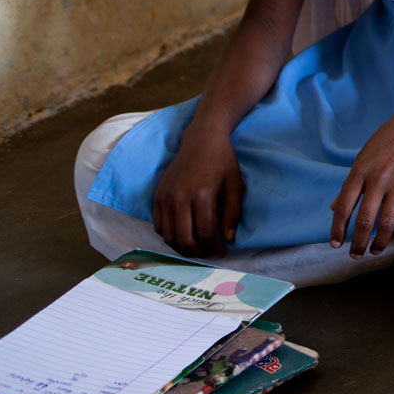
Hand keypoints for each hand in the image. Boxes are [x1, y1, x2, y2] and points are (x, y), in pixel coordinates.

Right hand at [152, 126, 244, 256]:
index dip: (214, 247)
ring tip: (197, 248)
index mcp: (202, 195)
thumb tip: (228, 239)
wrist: (201, 140)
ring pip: (168, 236)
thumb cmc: (222, 161)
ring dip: (182, 248)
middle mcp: (179, 198)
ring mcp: (165, 198)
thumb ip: (233, 213)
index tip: (222, 251)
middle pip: (184, 239)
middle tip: (209, 253)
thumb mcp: (236, 185)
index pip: (205, 233)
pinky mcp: (157, 196)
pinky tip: (183, 235)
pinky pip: (158, 226)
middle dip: (199, 252)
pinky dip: (169, 236)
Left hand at [329, 102, 393, 257]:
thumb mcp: (363, 157)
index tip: (335, 244)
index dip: (337, 230)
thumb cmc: (388, 138)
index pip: (344, 208)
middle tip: (354, 255)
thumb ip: (351, 184)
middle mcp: (378, 180)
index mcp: (360, 172)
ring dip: (380, 242)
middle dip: (357, 242)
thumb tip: (336, 207)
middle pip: (365, 220)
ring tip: (375, 251)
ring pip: (387, 222)